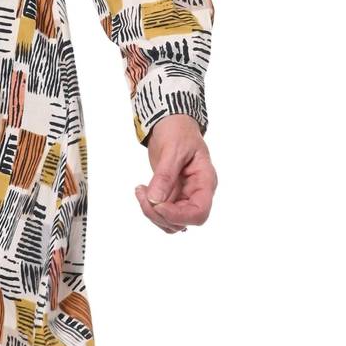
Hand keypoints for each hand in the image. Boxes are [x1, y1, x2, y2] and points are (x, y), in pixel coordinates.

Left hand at [135, 115, 216, 232]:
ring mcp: (184, 197)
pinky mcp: (171, 197)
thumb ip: (165, 176)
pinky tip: (142, 191)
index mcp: (205, 181)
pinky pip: (161, 213)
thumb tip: (155, 200)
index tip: (158, 205)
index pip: (199, 213)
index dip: (178, 216)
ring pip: (170, 222)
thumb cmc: (178, 131)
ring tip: (140, 191)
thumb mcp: (173, 149)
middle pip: (182, 221)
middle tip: (142, 193)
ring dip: (151, 213)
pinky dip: (149, 208)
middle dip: (159, 213)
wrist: (171, 123)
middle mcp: (197, 193)